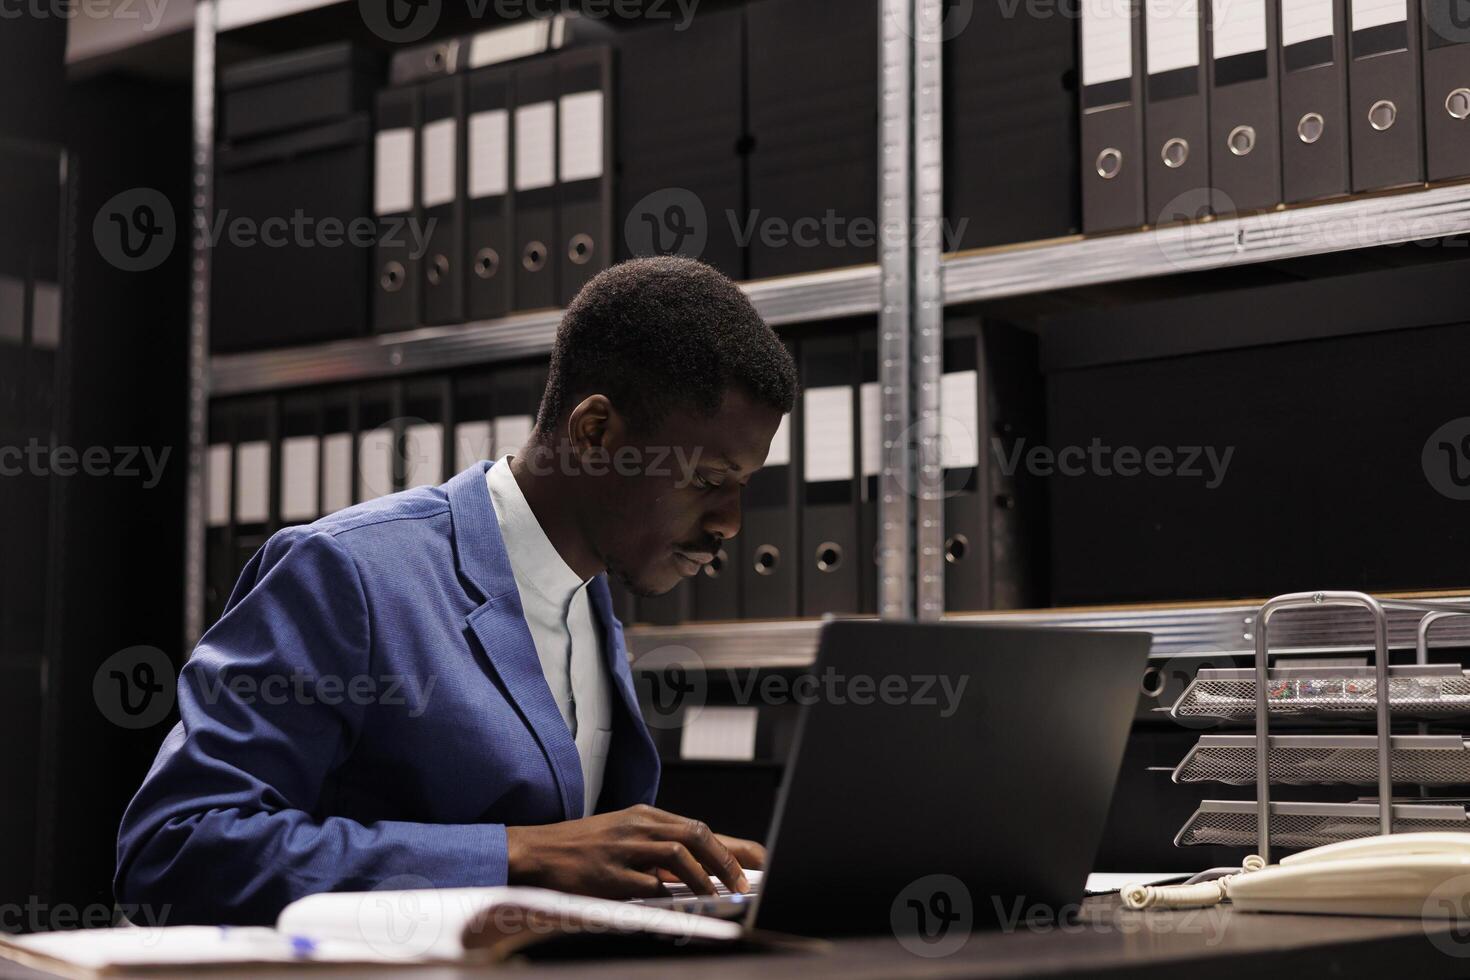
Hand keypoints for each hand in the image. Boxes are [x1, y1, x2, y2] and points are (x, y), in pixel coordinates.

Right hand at [505, 804, 766, 899]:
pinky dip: (666, 894)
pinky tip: (675, 905)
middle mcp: (637, 827)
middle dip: (726, 861)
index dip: (733, 846)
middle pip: (695, 835)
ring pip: (676, 854)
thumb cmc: (584, 848)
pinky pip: (646, 883)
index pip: (700, 826)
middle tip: (742, 886)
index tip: (760, 861)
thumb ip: (660, 851)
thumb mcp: (626, 838)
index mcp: (645, 817)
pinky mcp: (607, 873)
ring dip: (702, 877)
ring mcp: (622, 848)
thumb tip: (702, 872)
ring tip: (716, 896)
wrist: (538, 852)